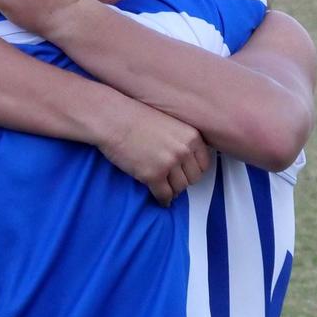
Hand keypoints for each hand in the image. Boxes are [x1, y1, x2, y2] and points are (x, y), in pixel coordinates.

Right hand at [98, 95, 212, 205]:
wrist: (112, 119)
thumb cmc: (134, 117)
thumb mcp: (169, 122)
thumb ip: (181, 139)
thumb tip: (185, 160)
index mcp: (191, 136)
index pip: (204, 164)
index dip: (194, 171)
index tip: (188, 174)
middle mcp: (184, 150)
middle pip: (193, 178)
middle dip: (183, 181)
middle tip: (174, 182)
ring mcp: (169, 164)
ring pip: (179, 188)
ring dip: (172, 191)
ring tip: (165, 189)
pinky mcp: (153, 175)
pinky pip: (164, 195)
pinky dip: (163, 200)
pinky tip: (160, 199)